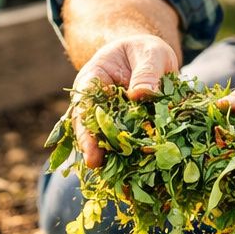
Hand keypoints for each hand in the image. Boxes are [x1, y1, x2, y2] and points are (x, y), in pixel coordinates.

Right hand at [69, 34, 180, 167]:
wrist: (149, 57)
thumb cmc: (145, 51)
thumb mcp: (150, 53)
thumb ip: (147, 71)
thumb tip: (141, 94)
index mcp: (93, 80)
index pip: (84, 106)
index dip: (86, 129)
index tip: (90, 149)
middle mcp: (95, 103)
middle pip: (89, 130)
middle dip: (93, 149)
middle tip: (97, 168)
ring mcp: (108, 118)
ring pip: (104, 142)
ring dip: (111, 161)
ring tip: (118, 183)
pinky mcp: (125, 130)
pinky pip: (125, 147)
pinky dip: (130, 162)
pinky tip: (137, 179)